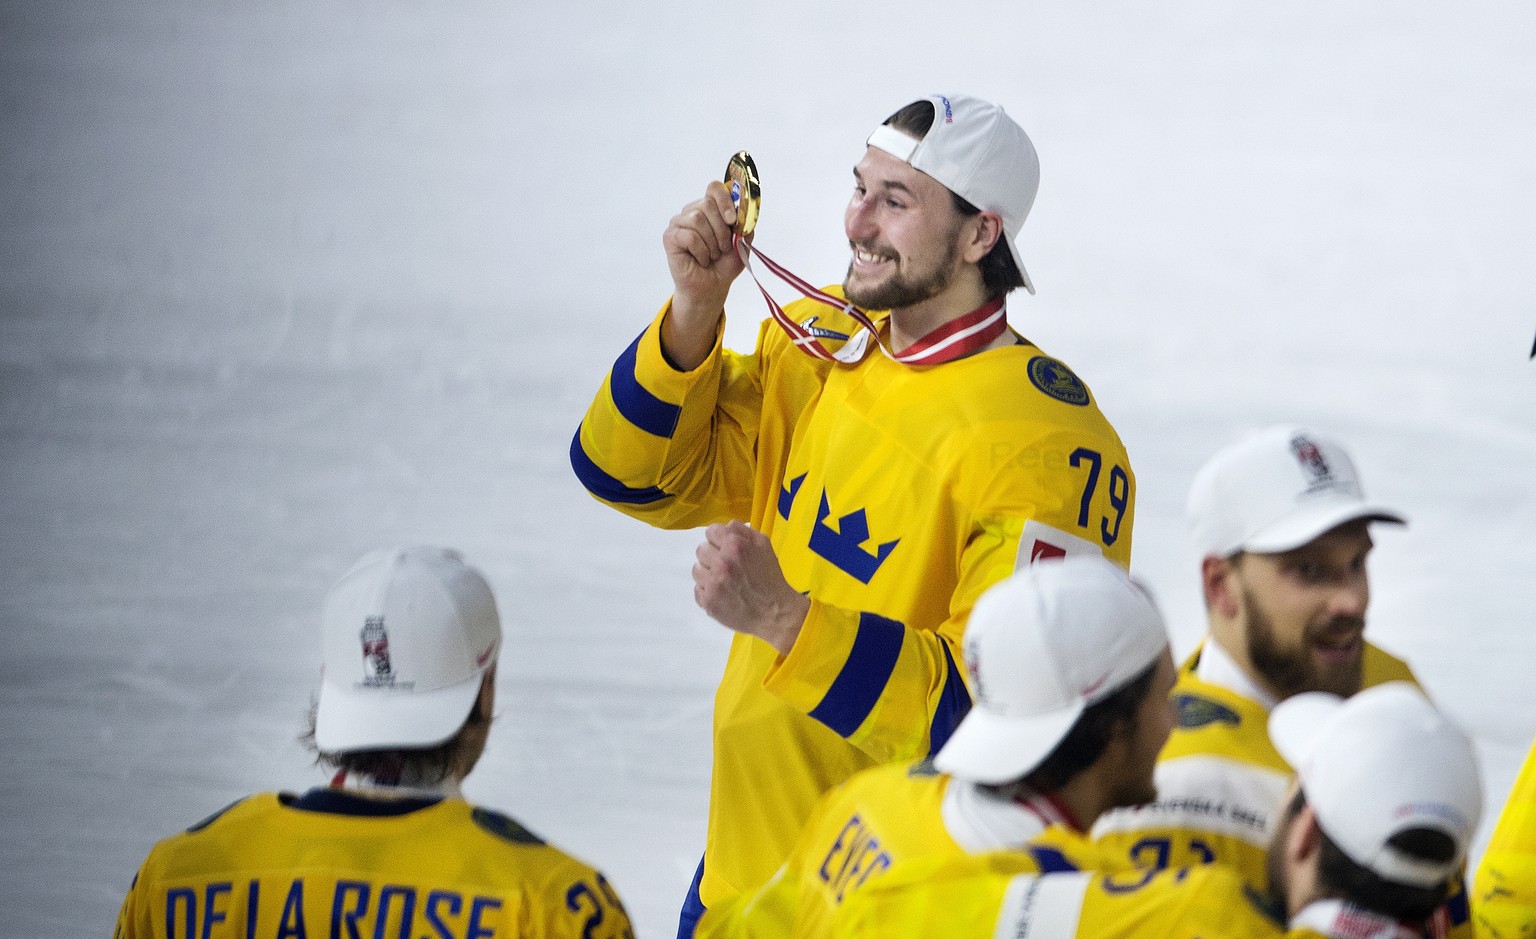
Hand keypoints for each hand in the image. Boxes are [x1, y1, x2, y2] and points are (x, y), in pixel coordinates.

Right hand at [661, 181, 747, 369]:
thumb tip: (745, 212)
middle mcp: (692, 211)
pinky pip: (689, 236)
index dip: (725, 200)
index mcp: (710, 208)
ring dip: (711, 242)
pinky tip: (701, 260)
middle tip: (723, 247)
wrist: (712, 287)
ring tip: (712, 255)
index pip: (714, 188)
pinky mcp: (670, 236)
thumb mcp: (742, 243)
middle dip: (721, 229)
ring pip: (697, 219)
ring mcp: (679, 223)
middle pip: (707, 203)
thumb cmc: (724, 264)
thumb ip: (745, 225)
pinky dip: (701, 251)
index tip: (733, 220)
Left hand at [693, 521, 808, 655]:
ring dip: (708, 573)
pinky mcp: (708, 601)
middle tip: (727, 567)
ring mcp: (712, 583)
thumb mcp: (764, 545)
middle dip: (713, 555)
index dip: (719, 540)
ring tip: (724, 581)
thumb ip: (742, 530)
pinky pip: (697, 589)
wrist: (774, 612)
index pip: (711, 532)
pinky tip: (723, 594)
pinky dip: (708, 591)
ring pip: (697, 569)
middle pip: (701, 549)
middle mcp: (721, 562)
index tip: (726, 549)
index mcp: (734, 545)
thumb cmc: (770, 577)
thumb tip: (725, 527)